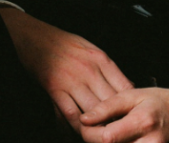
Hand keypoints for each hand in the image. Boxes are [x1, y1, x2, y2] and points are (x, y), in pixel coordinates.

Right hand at [0, 7, 133, 132]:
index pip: (125, 87)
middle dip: (117, 120)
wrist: (36, 36)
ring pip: (92, 112)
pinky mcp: (55, 88)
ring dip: (98, 128)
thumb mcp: (91, 49)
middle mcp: (89, 70)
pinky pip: (70, 114)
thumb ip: (108, 68)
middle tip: (120, 133)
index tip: (132, 117)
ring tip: (102, 137)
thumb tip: (127, 86)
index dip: (130, 106)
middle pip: (110, 102)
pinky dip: (76, 127)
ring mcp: (72, 80)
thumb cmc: (63, 43)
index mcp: (100, 59)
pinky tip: (79, 133)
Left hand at [78, 84, 168, 142]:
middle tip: (91, 127)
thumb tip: (84, 119)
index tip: (84, 123)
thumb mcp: (132, 94)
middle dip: (94, 140)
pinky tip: (115, 137)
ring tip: (104, 131)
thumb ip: (108, 106)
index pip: (107, 137)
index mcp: (143, 121)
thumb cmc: (157, 99)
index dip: (89, 133)